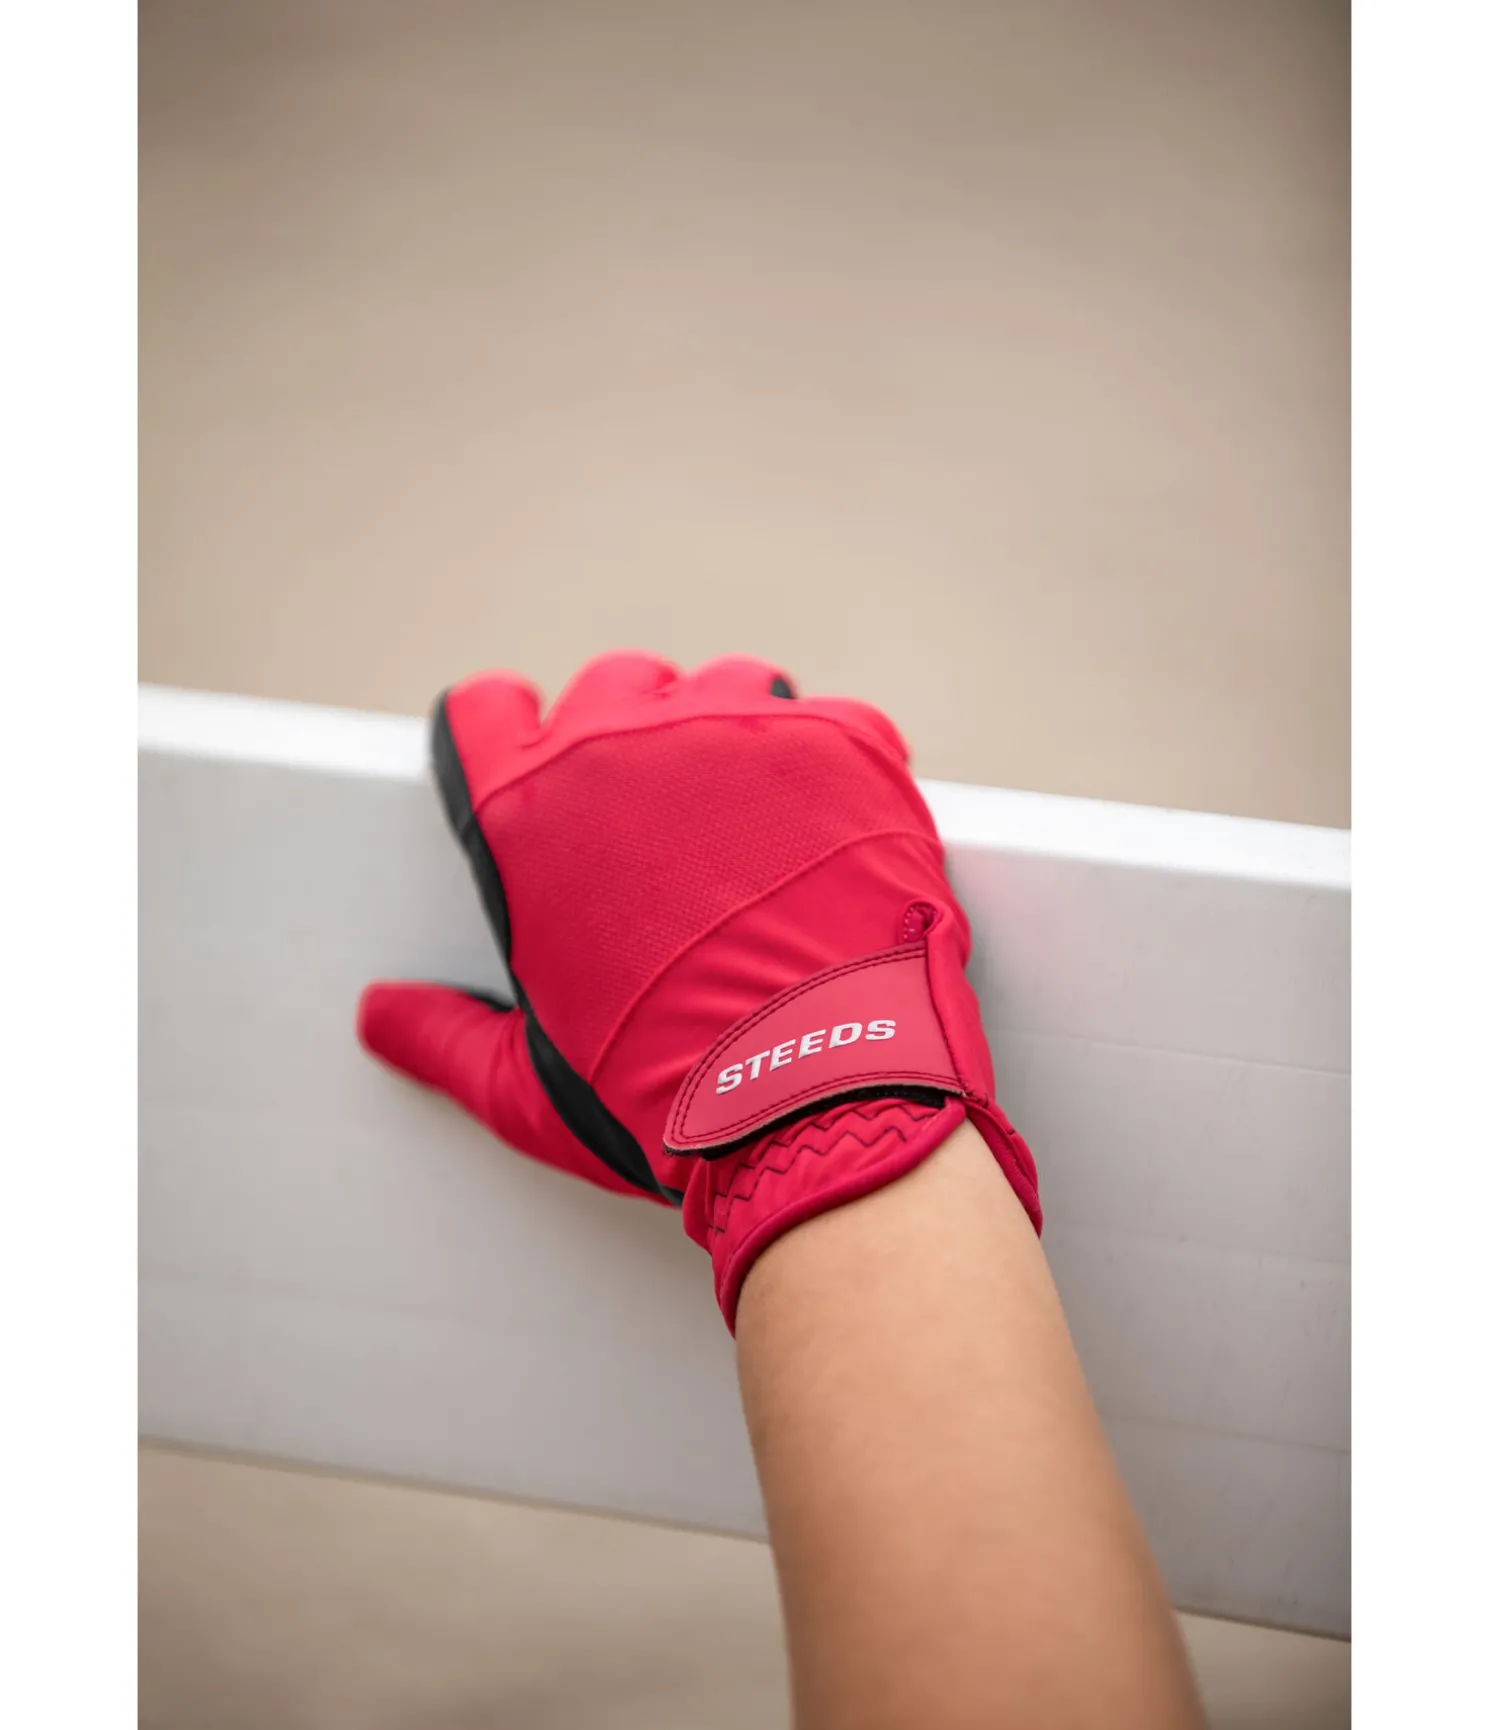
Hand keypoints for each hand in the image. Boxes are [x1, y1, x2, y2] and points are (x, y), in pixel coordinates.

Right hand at [358, 651, 1038, 1324]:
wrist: (829, 1103)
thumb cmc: (670, 1102)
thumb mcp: (524, 1089)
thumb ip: (443, 1037)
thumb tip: (382, 1015)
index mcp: (528, 813)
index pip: (483, 710)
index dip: (508, 740)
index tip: (540, 775)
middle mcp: (622, 746)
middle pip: (608, 688)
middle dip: (627, 744)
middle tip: (663, 828)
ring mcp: (736, 732)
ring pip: (719, 686)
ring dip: (727, 738)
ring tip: (755, 825)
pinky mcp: (839, 744)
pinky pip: (827, 719)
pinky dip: (829, 766)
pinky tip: (834, 837)